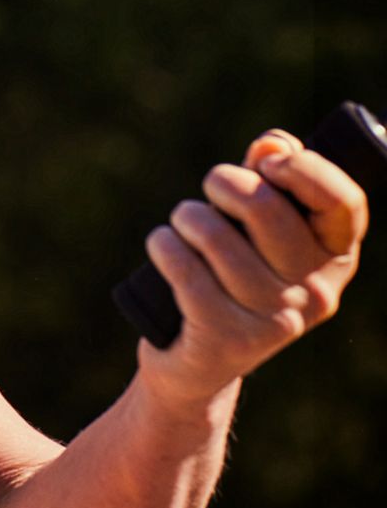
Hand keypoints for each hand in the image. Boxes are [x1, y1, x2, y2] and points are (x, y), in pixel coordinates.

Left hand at [138, 128, 368, 405]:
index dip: (304, 169)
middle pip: (266, 209)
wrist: (198, 364)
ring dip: (187, 218)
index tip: (268, 161)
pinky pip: (184, 270)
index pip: (343, 202)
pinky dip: (164, 247)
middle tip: (212, 189)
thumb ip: (270, 182)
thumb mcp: (256, 233)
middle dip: (224, 183)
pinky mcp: (228, 339)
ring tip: (183, 227)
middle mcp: (316, 291)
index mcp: (334, 258)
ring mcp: (274, 320)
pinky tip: (164, 248)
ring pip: (214, 236)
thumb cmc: (228, 278)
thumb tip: (274, 143)